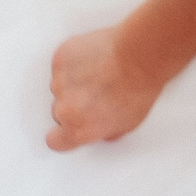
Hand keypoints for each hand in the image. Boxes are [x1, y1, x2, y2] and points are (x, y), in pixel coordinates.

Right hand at [47, 25, 163, 149]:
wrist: (139, 55)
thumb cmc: (138, 87)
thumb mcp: (130, 123)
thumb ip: (105, 131)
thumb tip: (102, 130)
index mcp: (78, 130)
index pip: (56, 141)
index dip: (64, 134)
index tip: (71, 128)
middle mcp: (64, 109)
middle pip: (60, 111)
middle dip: (75, 104)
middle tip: (98, 93)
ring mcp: (59, 82)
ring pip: (61, 85)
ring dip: (74, 81)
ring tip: (101, 73)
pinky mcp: (60, 58)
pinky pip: (63, 63)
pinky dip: (75, 61)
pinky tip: (96, 58)